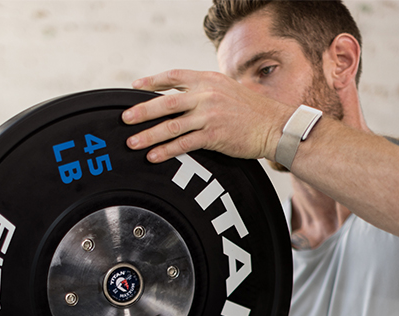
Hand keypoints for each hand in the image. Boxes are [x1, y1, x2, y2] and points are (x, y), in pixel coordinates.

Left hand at [122, 69, 290, 162]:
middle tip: (125, 119)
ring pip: (171, 125)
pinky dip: (166, 151)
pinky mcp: (214, 135)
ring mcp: (209, 115)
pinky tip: (153, 156)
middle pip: (165, 102)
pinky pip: (184, 144)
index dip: (152, 81)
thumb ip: (204, 91)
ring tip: (132, 142)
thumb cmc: (251, 110)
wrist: (274, 125)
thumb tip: (182, 97)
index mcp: (208, 80)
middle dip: (142, 111)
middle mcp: (206, 95)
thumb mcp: (227, 89)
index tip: (135, 86)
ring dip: (149, 135)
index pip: (174, 76)